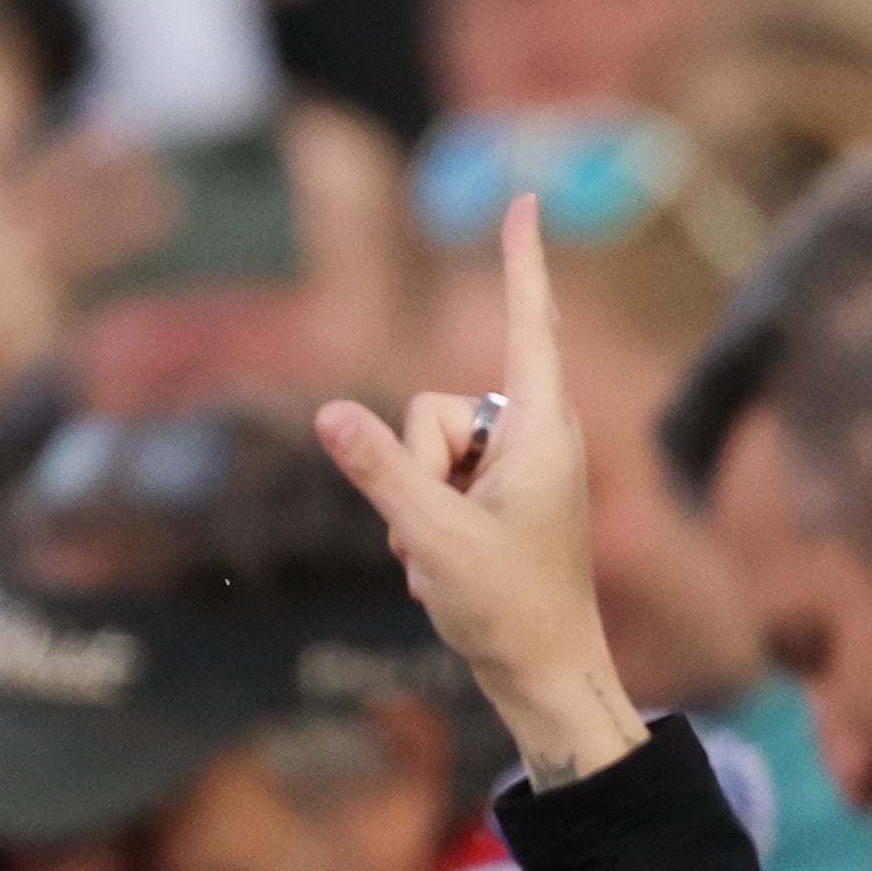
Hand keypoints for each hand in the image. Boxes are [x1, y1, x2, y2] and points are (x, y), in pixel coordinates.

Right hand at [314, 201, 646, 786]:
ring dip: (415, 506)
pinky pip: (422, 483)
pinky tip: (448, 571)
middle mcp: (532, 436)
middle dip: (415, 468)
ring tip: (453, 558)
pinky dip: (421, 528)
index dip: (519, 261)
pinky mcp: (489, 494)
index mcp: (543, 431)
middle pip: (431, 407)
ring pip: (417, 448)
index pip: (528, 325)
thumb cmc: (507, 609)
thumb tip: (327, 410)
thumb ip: (378, 471)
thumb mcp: (430, 537)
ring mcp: (509, 466)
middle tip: (446, 539)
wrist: (543, 673)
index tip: (524, 197)